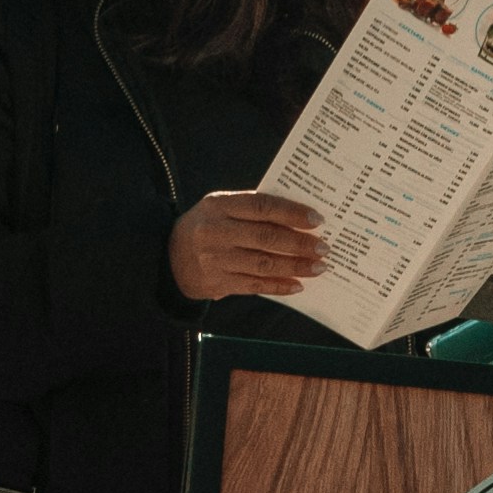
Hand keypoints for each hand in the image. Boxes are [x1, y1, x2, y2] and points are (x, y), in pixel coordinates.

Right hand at [168, 193, 330, 308]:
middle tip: (323, 247)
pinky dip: (279, 286)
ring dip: (295, 266)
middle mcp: (215, 232)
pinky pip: (255, 285)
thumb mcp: (221, 207)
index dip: (291, 212)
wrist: (169, 258)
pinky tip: (297, 285)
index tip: (316, 219)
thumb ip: (252, 209)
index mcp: (219, 205)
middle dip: (299, 243)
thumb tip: (298, 217)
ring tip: (318, 267)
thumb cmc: (207, 226)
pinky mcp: (218, 283)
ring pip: (263, 264)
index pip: (261, 206)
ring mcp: (215, 260)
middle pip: (265, 237)